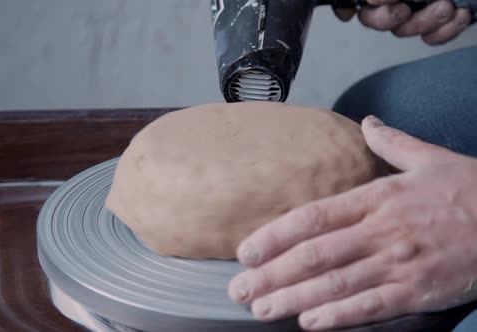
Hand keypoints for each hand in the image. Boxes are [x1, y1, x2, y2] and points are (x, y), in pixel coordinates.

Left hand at [227, 115, 476, 330]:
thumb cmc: (471, 189)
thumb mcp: (430, 158)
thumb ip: (392, 142)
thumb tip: (368, 123)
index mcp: (378, 197)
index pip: (313, 217)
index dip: (274, 236)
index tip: (246, 251)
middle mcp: (382, 231)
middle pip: (314, 255)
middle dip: (272, 275)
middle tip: (239, 289)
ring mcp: (400, 263)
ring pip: (335, 284)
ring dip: (294, 299)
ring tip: (262, 309)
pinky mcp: (420, 290)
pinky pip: (372, 307)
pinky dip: (338, 317)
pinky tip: (309, 323)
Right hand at [333, 0, 472, 44]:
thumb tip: (372, 1)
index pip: (351, 2)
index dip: (346, 8)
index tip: (362, 5)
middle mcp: (391, 2)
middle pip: (372, 19)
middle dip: (387, 18)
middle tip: (404, 9)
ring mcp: (413, 13)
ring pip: (403, 31)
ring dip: (424, 22)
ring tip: (445, 8)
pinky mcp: (437, 26)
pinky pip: (432, 38)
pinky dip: (446, 30)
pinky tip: (461, 15)